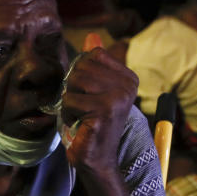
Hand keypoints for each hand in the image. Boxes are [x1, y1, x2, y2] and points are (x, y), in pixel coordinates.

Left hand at [61, 36, 138, 177]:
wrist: (97, 159)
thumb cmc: (92, 124)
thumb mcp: (93, 90)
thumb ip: (93, 63)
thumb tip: (91, 36)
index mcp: (128, 78)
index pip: (93, 55)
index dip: (81, 74)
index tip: (90, 96)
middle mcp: (128, 85)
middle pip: (82, 68)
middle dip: (73, 88)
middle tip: (84, 109)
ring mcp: (118, 98)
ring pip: (74, 81)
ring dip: (70, 101)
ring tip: (82, 115)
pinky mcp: (104, 110)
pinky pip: (70, 100)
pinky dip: (68, 114)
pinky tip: (80, 124)